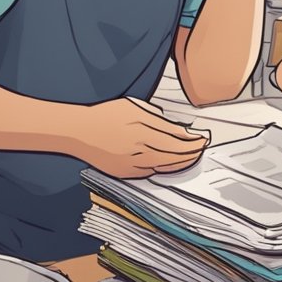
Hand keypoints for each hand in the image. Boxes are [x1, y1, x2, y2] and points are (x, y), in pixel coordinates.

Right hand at [72, 97, 208, 178]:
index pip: (175, 139)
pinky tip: (171, 164)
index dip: (192, 140)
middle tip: (202, 148)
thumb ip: (157, 119)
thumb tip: (178, 129)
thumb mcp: (132, 107)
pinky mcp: (124, 173)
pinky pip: (149, 173)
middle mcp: (138, 150)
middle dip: (191, 153)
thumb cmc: (105, 115)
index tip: (203, 138)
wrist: (78, 132)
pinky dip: (163, 169)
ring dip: (181, 163)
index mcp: (141, 131)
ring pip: (163, 167)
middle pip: (173, 155)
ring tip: (192, 157)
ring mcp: (131, 164)